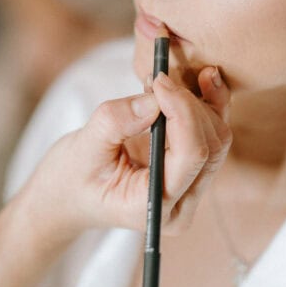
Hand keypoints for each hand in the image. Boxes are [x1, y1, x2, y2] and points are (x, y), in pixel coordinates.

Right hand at [20, 66, 231, 240]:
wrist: (68, 195)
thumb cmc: (70, 179)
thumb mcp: (82, 149)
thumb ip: (115, 122)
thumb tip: (154, 99)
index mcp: (152, 208)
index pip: (190, 156)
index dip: (182, 111)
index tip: (160, 80)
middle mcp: (180, 204)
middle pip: (210, 145)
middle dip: (189, 104)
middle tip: (158, 78)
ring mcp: (190, 189)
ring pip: (217, 137)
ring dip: (198, 101)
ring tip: (162, 82)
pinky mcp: (191, 170)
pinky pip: (212, 134)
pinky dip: (208, 104)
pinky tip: (202, 79)